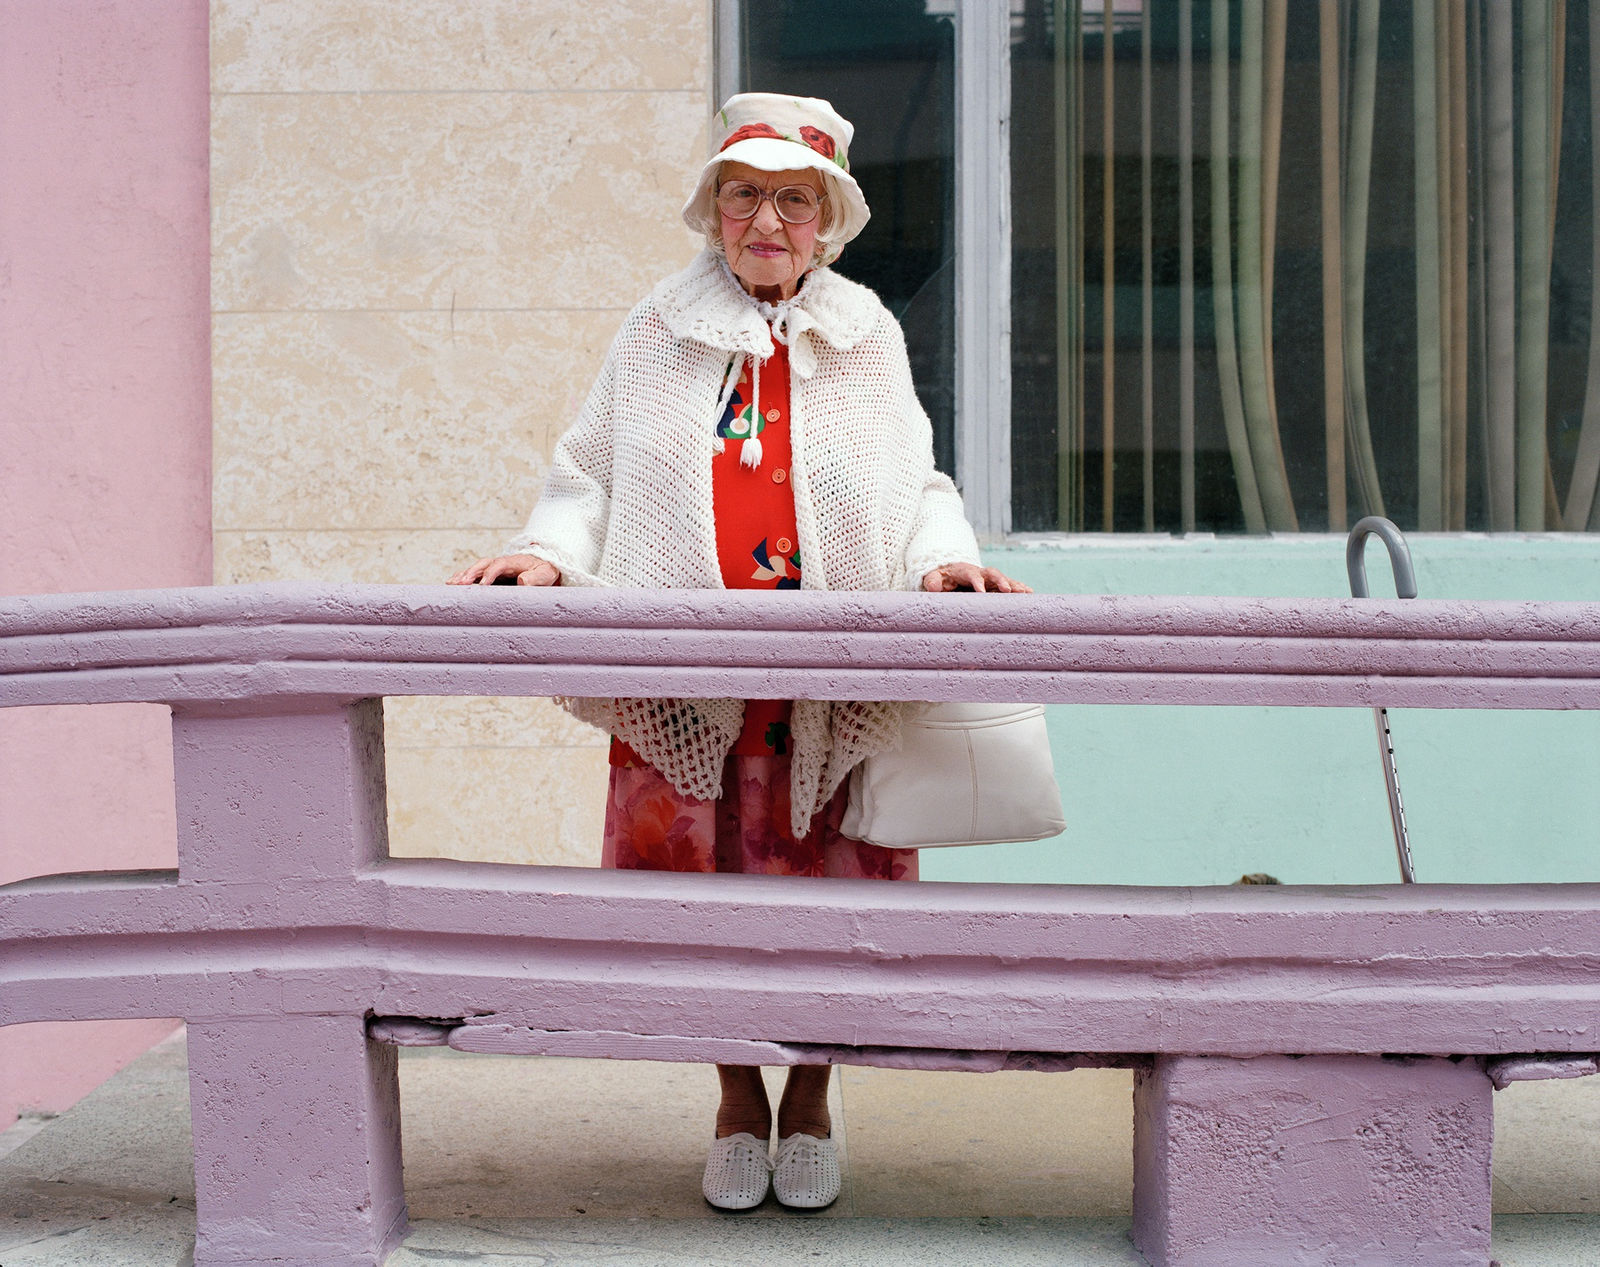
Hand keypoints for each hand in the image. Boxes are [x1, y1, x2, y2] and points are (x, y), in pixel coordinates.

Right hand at [446, 554, 560, 585]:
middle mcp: (501, 563)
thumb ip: (536, 578)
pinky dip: (463, 577)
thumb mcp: (545, 575)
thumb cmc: (545, 572)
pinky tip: (451, 584)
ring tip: (451, 584)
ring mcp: (494, 568)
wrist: (545, 568)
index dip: (490, 573)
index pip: (499, 565)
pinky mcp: (490, 575)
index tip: (482, 584)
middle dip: (471, 573)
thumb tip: (522, 581)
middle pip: (483, 564)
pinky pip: (475, 574)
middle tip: (461, 584)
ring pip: (476, 569)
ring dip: (463, 575)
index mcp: (514, 562)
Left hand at [922, 563, 1031, 593]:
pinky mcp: (996, 585)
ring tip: (1026, 592)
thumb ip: (932, 581)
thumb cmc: (942, 578)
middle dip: (1000, 580)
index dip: (977, 581)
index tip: (981, 591)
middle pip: (992, 573)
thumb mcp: (933, 578)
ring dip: (1014, 585)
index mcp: (964, 571)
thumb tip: (932, 587)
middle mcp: (980, 572)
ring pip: (1004, 579)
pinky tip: (1030, 593)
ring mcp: (990, 578)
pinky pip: (1009, 585)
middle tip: (1007, 590)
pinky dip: (1019, 588)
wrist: (951, 574)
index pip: (972, 574)